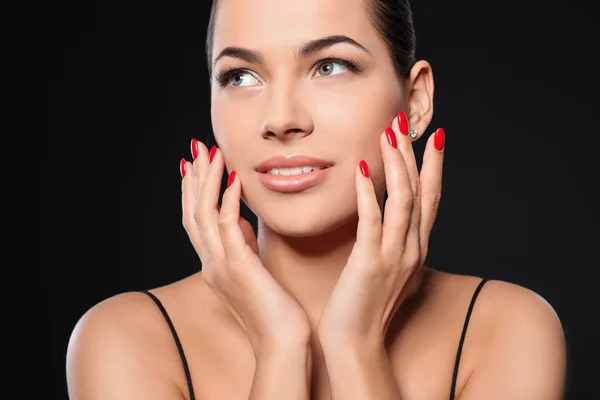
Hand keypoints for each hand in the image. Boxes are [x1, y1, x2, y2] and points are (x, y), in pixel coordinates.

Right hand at [181, 139, 310, 354]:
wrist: (282, 342)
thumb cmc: (273, 309)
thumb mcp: (253, 271)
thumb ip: (242, 246)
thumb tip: (241, 221)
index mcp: (214, 265)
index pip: (195, 222)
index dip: (192, 192)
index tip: (194, 165)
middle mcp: (211, 264)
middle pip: (191, 213)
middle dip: (193, 179)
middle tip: (195, 148)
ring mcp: (221, 266)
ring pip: (203, 215)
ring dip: (207, 181)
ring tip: (211, 153)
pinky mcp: (239, 267)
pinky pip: (227, 227)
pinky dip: (228, 200)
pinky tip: (234, 179)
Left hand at [317, 112, 444, 345]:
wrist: (355, 342)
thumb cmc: (366, 305)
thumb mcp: (388, 269)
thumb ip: (392, 243)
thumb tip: (387, 221)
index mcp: (416, 248)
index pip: (430, 199)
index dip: (434, 167)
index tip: (434, 137)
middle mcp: (412, 248)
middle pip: (419, 191)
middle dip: (413, 154)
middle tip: (403, 121)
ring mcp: (394, 256)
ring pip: (402, 200)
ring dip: (396, 164)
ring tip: (387, 133)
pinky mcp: (369, 263)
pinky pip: (372, 221)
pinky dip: (369, 193)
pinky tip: (362, 168)